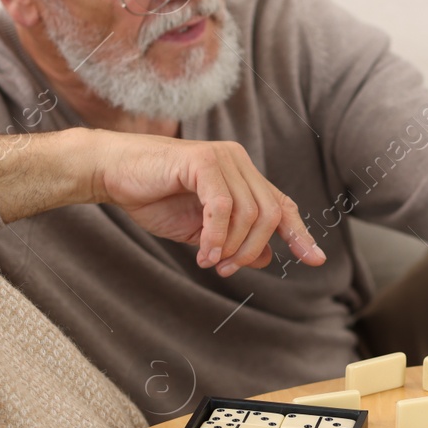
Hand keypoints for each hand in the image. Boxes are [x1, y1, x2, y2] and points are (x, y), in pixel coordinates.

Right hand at [0, 129, 325, 275]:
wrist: (112, 174)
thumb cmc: (152, 197)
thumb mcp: (200, 229)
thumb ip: (232, 241)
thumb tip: (265, 258)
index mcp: (242, 176)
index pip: (281, 206)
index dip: (299, 234)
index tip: (315, 260)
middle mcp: (238, 162)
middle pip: (268, 215)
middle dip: (251, 250)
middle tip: (224, 269)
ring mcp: (222, 158)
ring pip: (249, 212)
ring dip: (232, 246)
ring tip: (210, 261)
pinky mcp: (202, 161)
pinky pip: (222, 206)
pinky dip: (216, 235)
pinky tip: (203, 252)